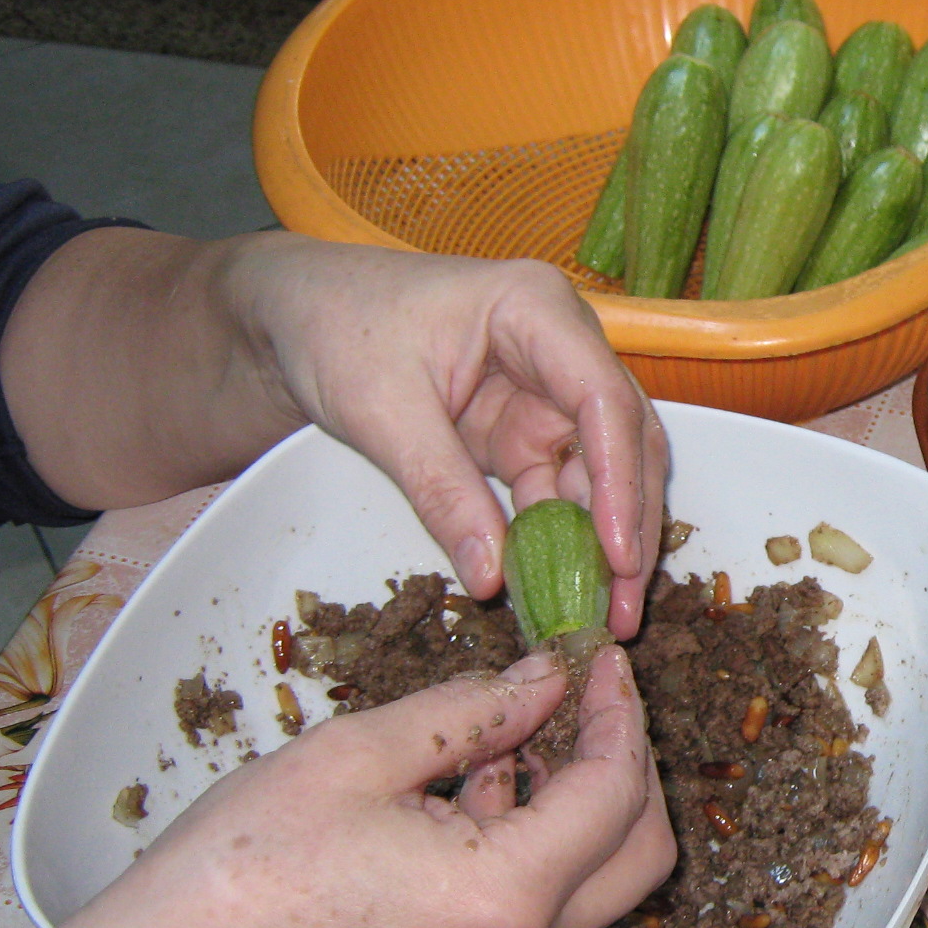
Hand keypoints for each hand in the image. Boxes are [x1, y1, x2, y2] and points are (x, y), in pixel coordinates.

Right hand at [0, 645, 673, 927]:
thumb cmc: (242, 869)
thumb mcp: (362, 755)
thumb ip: (473, 711)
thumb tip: (545, 679)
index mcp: (509, 893)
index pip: (616, 789)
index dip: (616, 710)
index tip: (596, 653)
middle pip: (639, 849)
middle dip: (627, 760)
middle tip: (584, 689)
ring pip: (600, 880)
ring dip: (585, 798)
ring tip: (521, 724)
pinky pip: (547, 904)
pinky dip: (543, 837)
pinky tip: (479, 780)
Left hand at [233, 239, 669, 636]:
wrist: (298, 313)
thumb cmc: (337, 327)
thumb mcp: (382, 409)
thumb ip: (440, 490)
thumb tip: (492, 579)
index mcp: (536, 310)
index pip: (603, 400)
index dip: (619, 481)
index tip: (618, 555)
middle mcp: (562, 349)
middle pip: (624, 440)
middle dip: (629, 525)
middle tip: (624, 606)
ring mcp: (548, 393)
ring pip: (602, 474)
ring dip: (604, 544)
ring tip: (605, 617)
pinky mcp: (525, 432)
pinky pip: (558, 492)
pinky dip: (562, 542)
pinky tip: (560, 591)